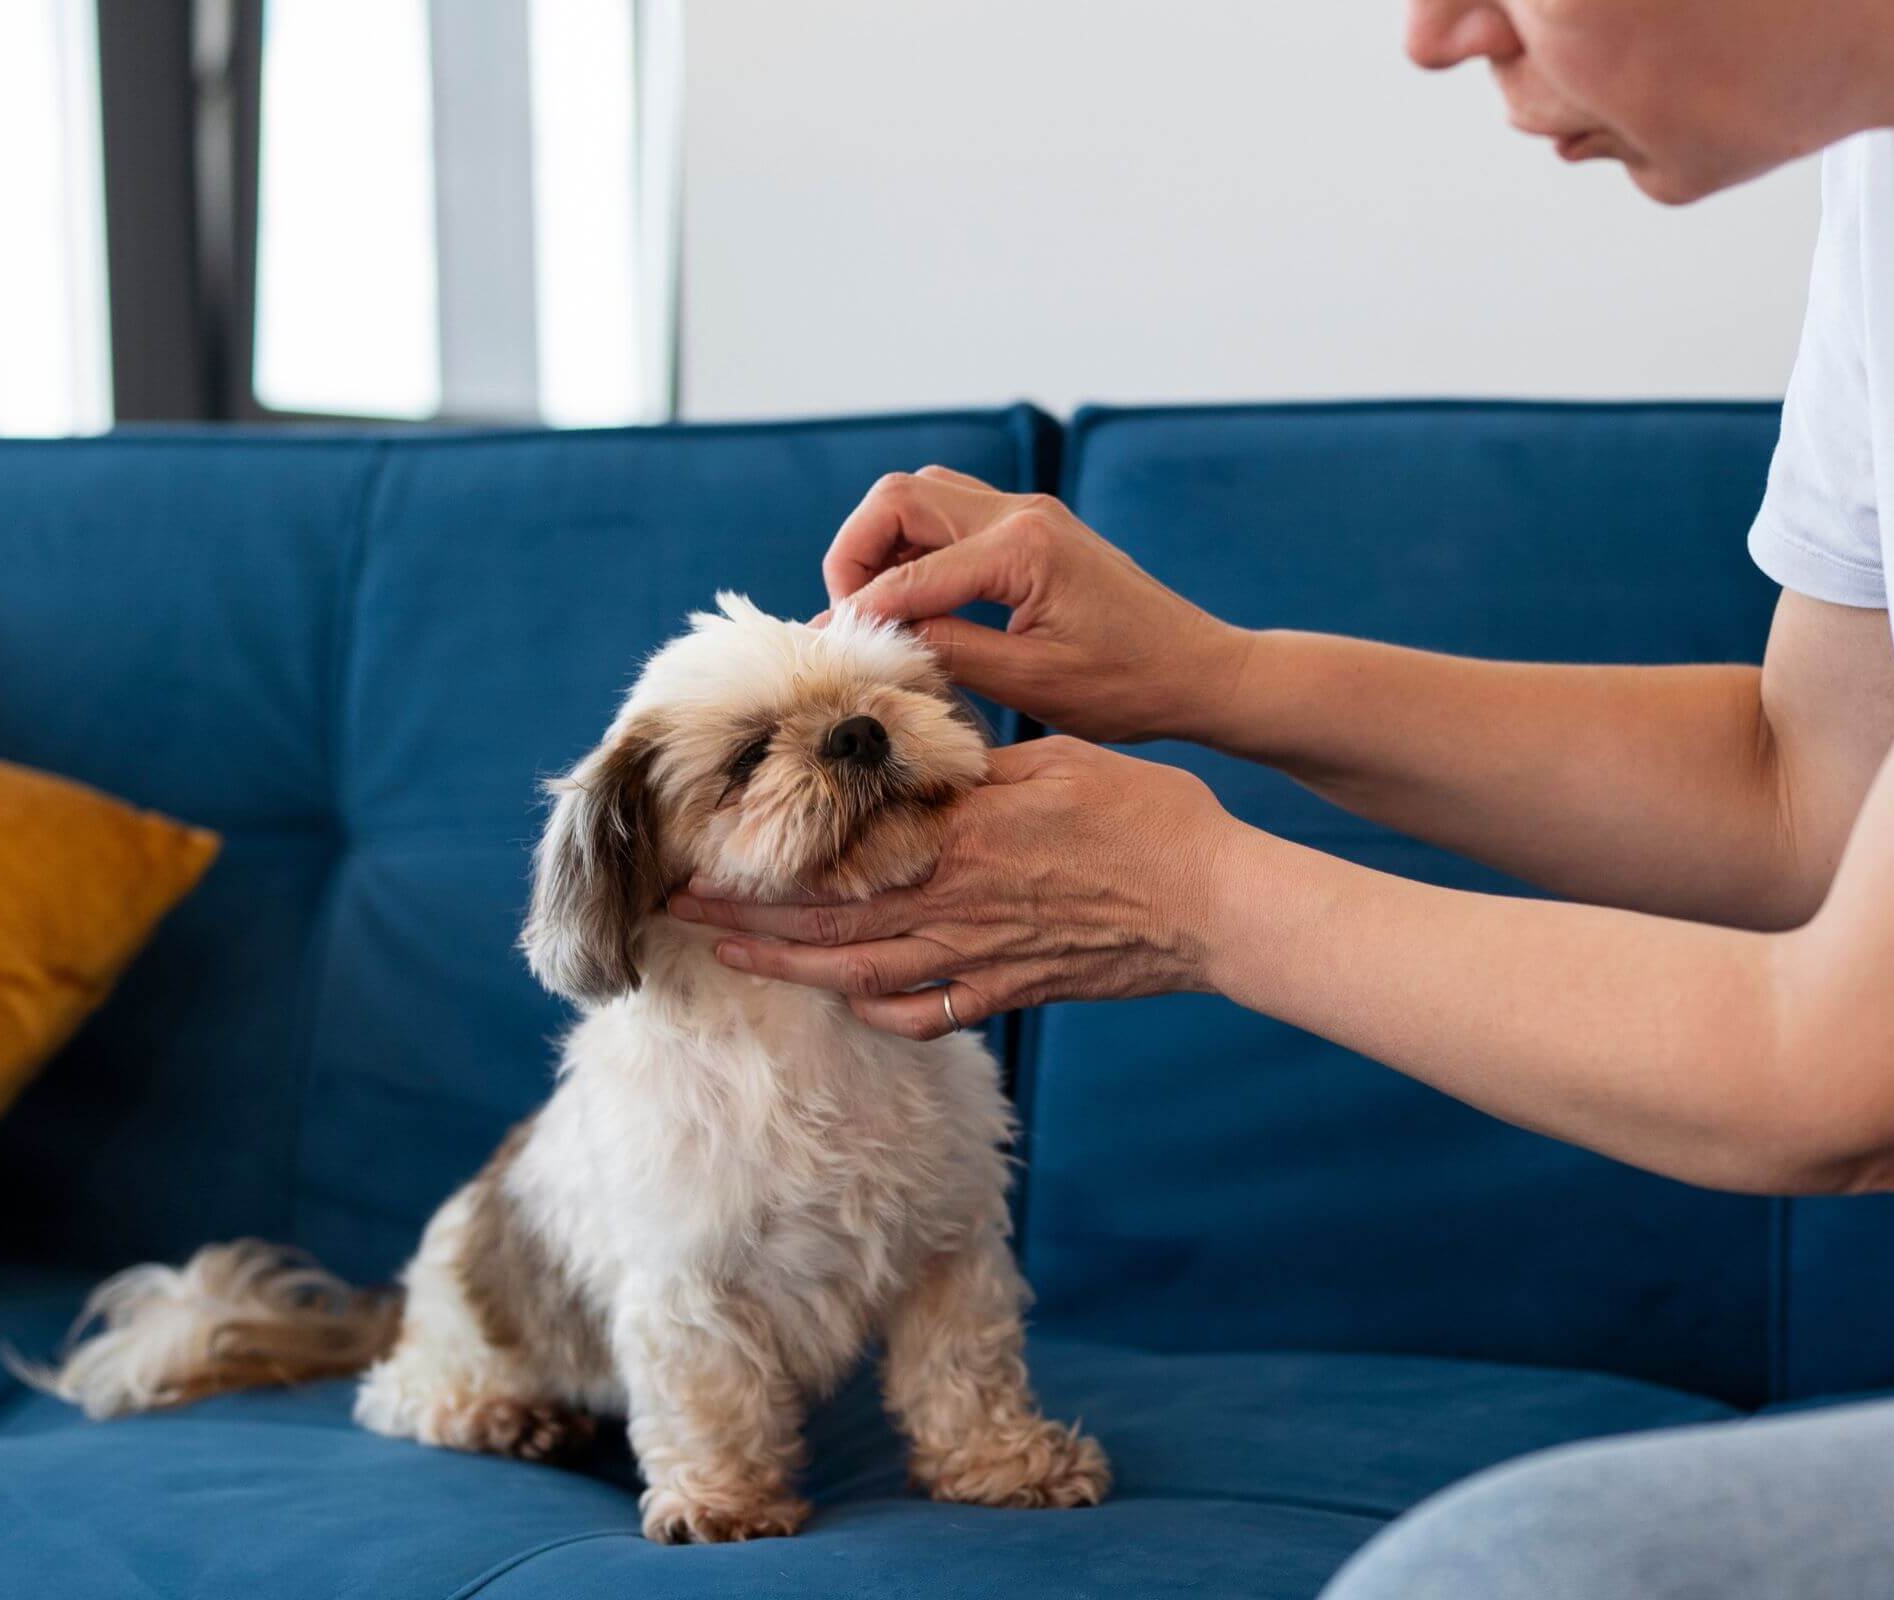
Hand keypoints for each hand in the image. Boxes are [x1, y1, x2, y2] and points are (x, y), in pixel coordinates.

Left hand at [667, 738, 1240, 1038]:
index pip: (836, 852)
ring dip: (786, 965)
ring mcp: (977, 958)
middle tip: (678, 909)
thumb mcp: (1058, 760)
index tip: (704, 849)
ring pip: (857, 971)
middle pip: (824, 918)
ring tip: (729, 955)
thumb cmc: (1149, 819)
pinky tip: (849, 999)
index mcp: (958, 837)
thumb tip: (916, 752)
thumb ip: (978, 765)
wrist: (1215, 905)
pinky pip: (924, 1014)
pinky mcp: (1009, 993)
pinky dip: (877, 1011)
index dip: (761, 858)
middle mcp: (952, 903)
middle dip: (743, 915)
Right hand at [823, 466, 1252, 744]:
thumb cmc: (1129, 686)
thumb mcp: (1031, 683)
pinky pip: (953, 513)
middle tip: (852, 618)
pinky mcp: (1034, 527)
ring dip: (884, 544)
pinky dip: (918, 546)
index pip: (908, 571)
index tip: (832, 649)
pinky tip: (917, 600)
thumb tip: (872, 638)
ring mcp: (1030, 513)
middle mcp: (1022, 513)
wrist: (1200, 671)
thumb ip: (947, 651)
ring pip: (921, 495)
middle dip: (856, 554)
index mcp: (1023, 549)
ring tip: (878, 610)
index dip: (860, 611)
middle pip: (898, 498)